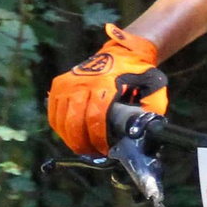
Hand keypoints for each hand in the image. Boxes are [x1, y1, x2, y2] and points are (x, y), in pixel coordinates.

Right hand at [47, 25, 169, 154]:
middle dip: (82, 143)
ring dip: (70, 139)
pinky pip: (53, 114)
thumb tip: (145, 132)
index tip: (105, 151)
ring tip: (82, 148)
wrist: (121, 52)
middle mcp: (81, 83)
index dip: (98, 139)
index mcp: (104, 84)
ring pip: (61, 120)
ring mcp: (67, 83)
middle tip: (92, 154)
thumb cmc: (137, 73)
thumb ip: (151, 108)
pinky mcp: (59, 85)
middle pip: (74, 122)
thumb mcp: (153, 86)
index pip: (95, 117)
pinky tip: (70, 136)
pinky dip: (60, 128)